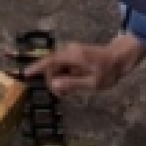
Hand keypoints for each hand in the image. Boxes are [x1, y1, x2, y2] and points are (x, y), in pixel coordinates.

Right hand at [26, 35, 145, 95]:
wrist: (120, 58)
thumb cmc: (109, 71)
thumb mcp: (93, 82)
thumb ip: (73, 84)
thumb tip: (55, 85)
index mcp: (73, 56)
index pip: (50, 61)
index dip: (37, 68)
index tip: (26, 74)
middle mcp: (69, 51)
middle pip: (52, 67)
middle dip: (53, 81)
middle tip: (63, 94)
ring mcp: (71, 52)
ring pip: (56, 67)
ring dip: (59, 80)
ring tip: (69, 91)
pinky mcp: (73, 55)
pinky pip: (63, 66)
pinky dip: (64, 76)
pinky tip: (71, 84)